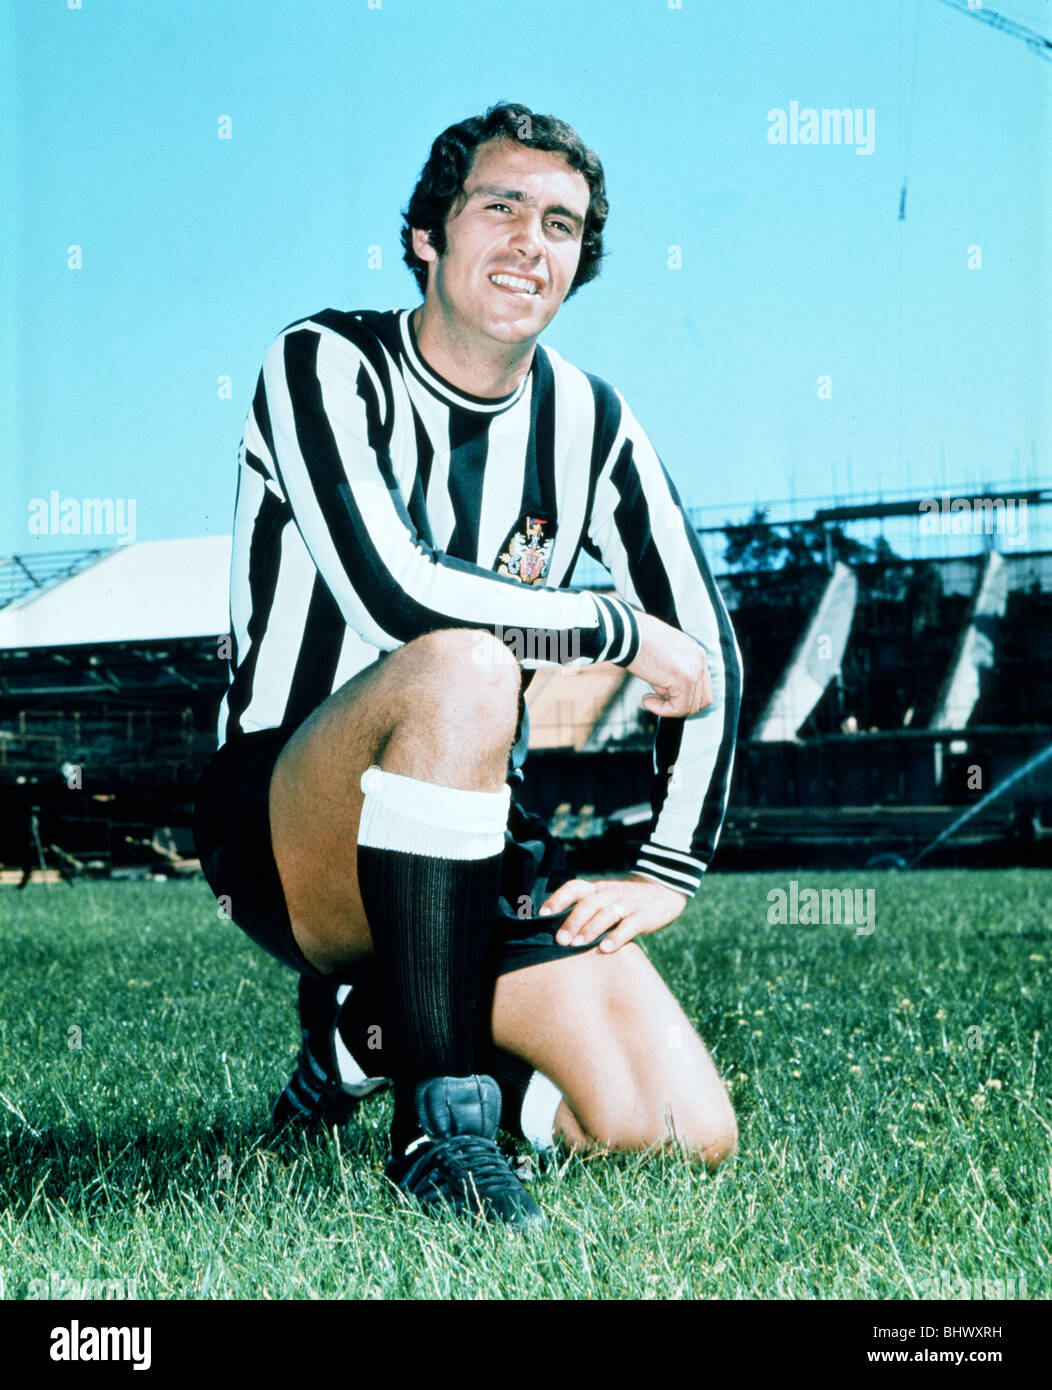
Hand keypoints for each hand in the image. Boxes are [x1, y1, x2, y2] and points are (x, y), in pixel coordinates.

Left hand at [539, 874, 689, 953]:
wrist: (664, 892)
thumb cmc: (625, 901)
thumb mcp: (606, 897)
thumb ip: (586, 908)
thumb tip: (554, 929)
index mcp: (598, 888)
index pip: (575, 887)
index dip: (558, 899)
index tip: (542, 914)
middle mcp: (611, 893)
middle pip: (589, 903)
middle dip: (572, 921)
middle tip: (559, 940)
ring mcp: (629, 903)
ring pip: (607, 914)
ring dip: (590, 929)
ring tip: (576, 945)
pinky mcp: (645, 916)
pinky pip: (630, 926)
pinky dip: (617, 937)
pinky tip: (606, 949)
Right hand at [627, 612, 712, 718]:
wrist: (625, 632)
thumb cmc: (633, 640)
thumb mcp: (660, 654)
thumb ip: (670, 669)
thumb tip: (667, 691)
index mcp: (695, 652)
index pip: (701, 686)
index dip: (681, 696)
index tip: (658, 694)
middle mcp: (699, 659)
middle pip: (702, 699)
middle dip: (678, 704)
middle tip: (654, 698)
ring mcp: (694, 669)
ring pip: (691, 706)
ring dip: (668, 707)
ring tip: (648, 697)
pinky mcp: (685, 679)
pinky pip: (679, 708)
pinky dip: (662, 710)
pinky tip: (645, 700)